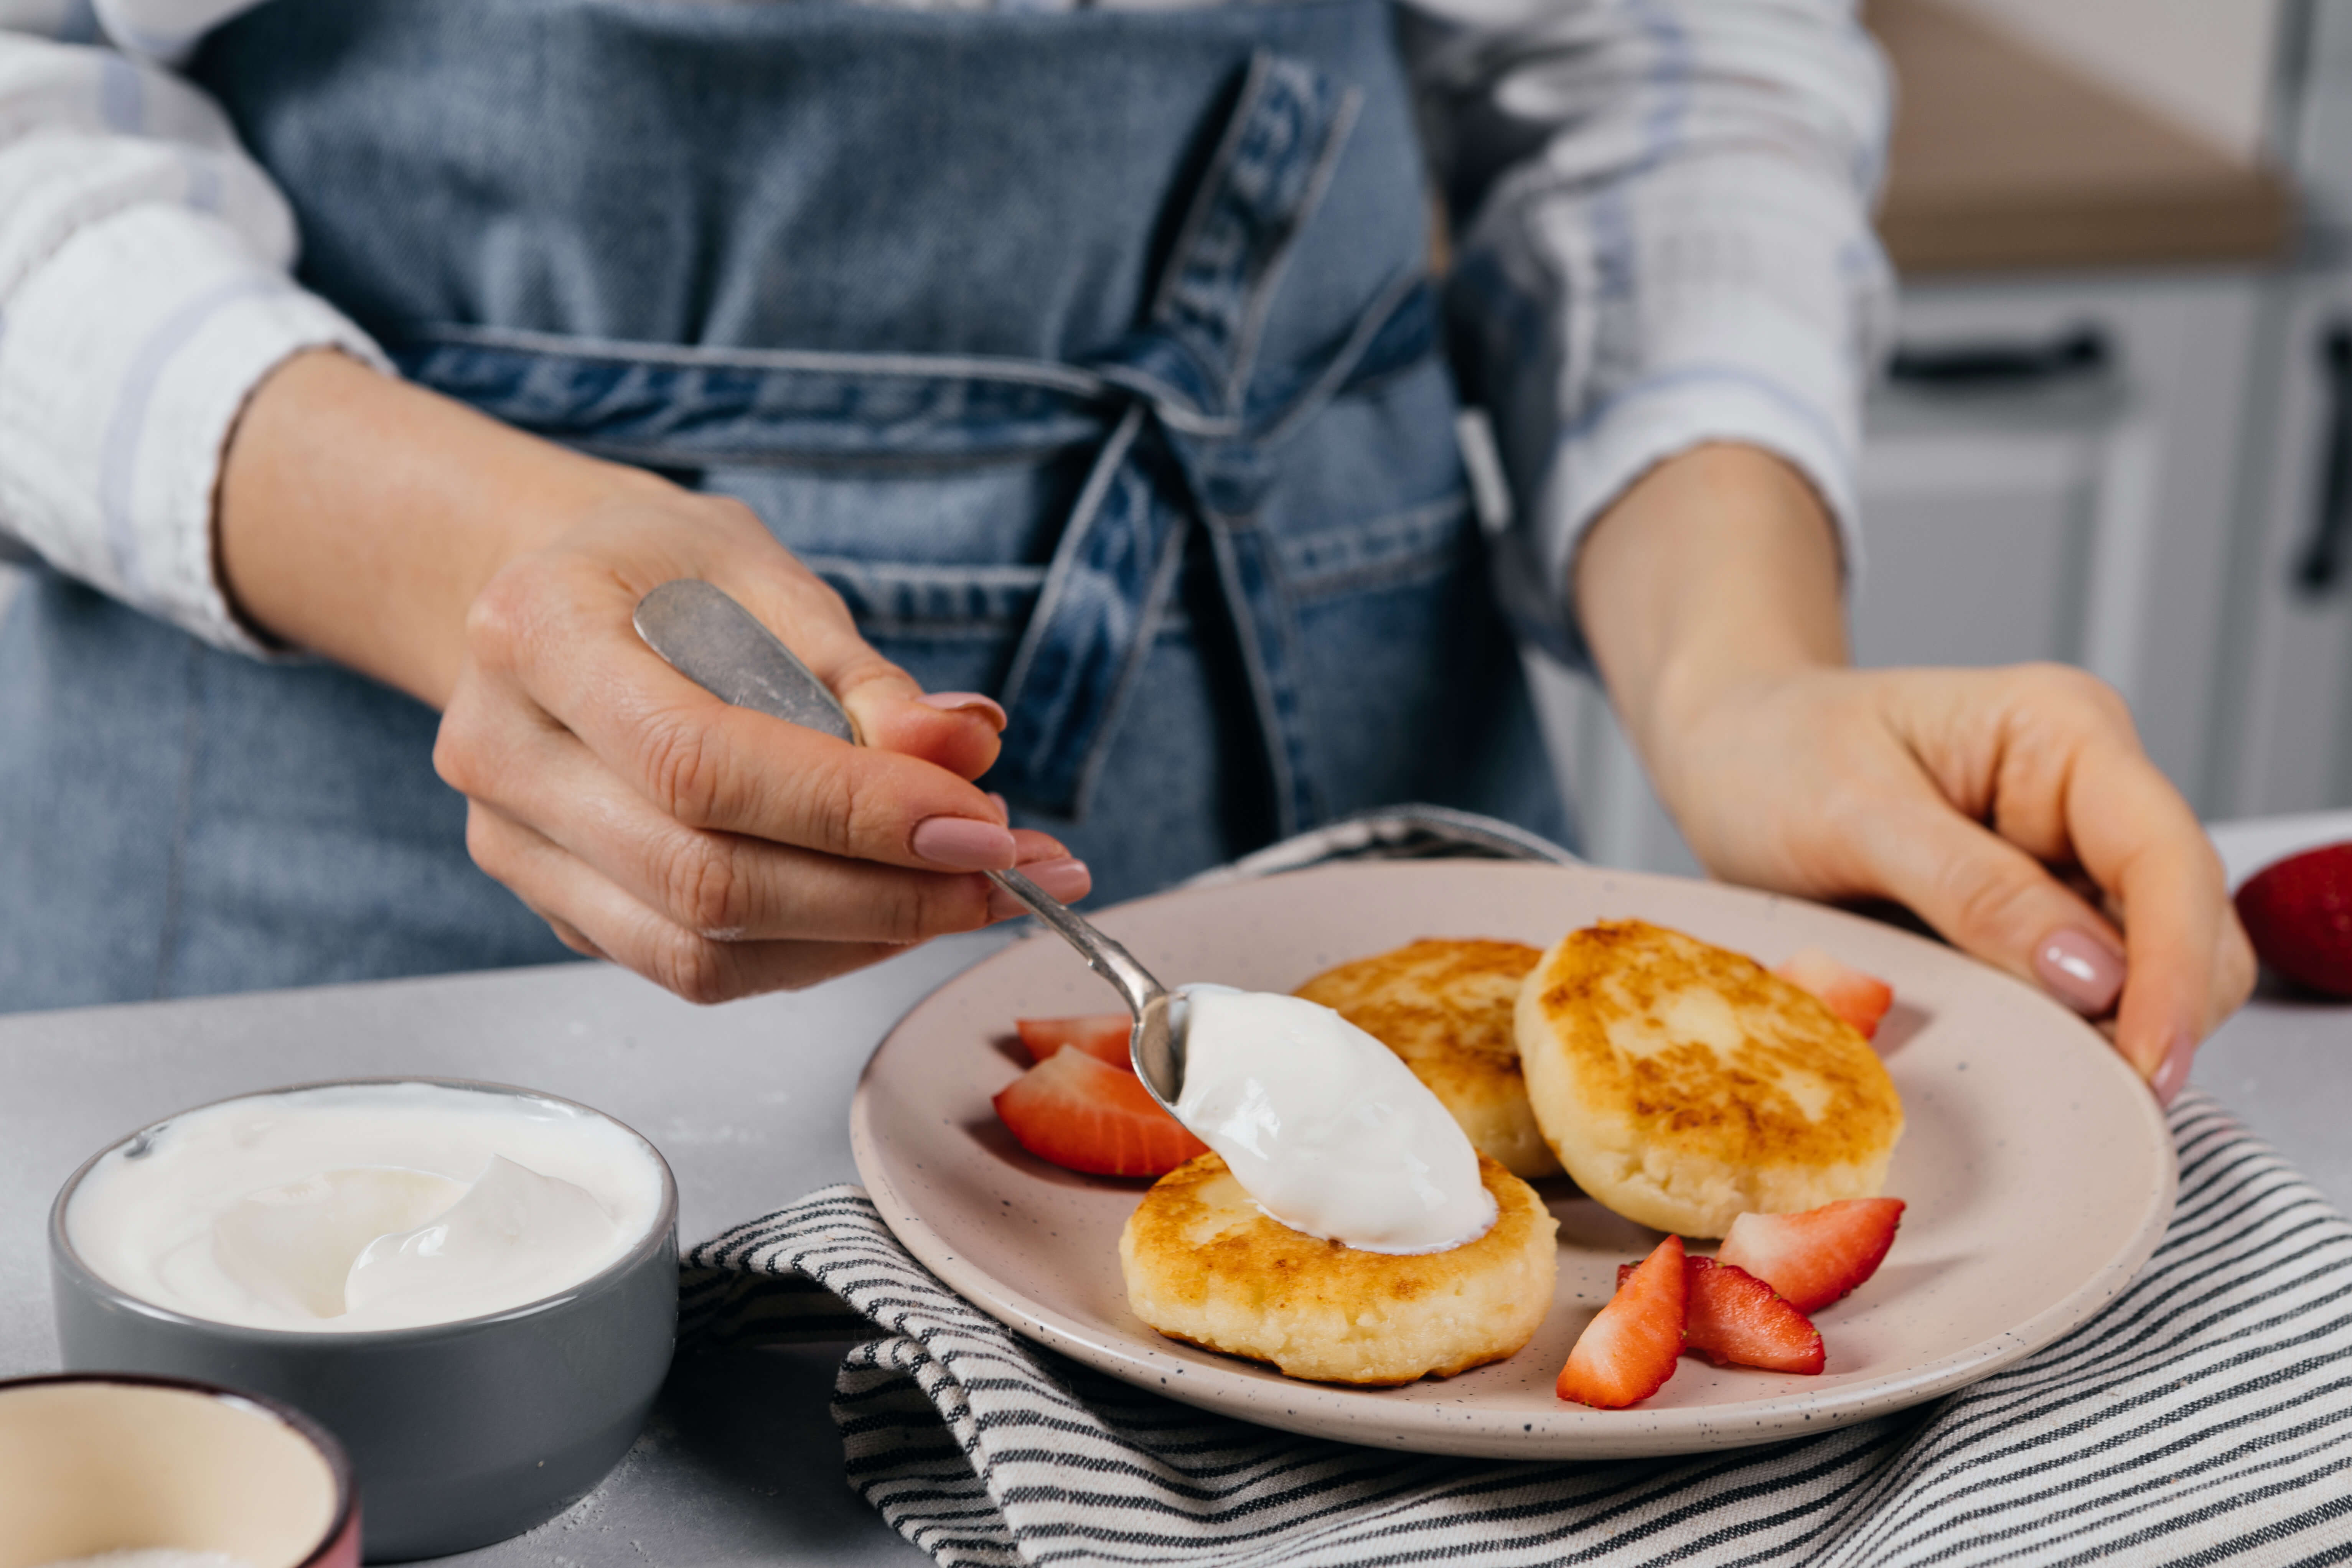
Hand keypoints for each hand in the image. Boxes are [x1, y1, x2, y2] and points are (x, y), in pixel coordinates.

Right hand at [434, 490, 1088, 998]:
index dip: (852, 811)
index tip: (981, 824)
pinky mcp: (555, 905)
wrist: (558, 592)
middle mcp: (504, 751)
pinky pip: (695, 969)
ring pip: (699, 952)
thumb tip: (965, 754)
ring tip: (971, 894)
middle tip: (1007, 872)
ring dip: (860, 940)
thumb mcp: (766, 574)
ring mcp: (516, 844)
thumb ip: (862, 674)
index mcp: (538, 633)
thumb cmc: (663, 571)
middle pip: (703, 878)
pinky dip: (813, 953)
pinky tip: (893, 912)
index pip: (702, 761)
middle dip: (881, 894)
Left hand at [1576, 443, 2251, 1098]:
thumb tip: (2091, 976)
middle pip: (2188, 922)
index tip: (2149, 1061)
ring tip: (2056, 1081)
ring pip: (2151, 967)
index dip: (2172, 967)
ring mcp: (2066, 857)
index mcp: (2062, 731)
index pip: (2166, 856)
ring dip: (2117, 1030)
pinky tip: (2029, 1056)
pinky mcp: (2032, 914)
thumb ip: (1973, 889)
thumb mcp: (1854, 813)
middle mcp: (2086, 793)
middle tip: (2103, 1096)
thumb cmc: (1772, 750)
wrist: (1726, 747)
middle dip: (2159, 1011)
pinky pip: (2083, 987)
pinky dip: (2070, 1030)